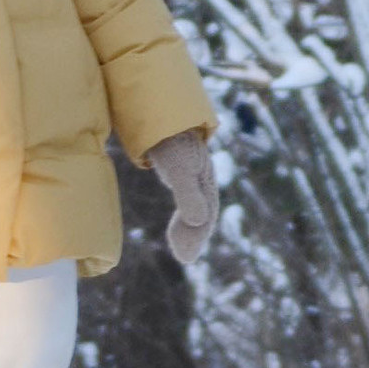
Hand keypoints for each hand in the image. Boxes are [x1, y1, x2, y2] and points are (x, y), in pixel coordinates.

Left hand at [148, 129, 217, 269]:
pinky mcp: (183, 169)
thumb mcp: (178, 168)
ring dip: (190, 229)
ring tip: (183, 251)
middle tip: (185, 258)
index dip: (197, 235)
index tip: (186, 257)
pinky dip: (185, 216)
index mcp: (205, 179)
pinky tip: (179, 225)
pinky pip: (189, 198)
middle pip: (204, 212)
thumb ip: (188, 194)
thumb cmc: (170, 140)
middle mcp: (203, 177)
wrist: (162, 109)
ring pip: (197, 207)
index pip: (206, 214)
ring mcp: (194, 173)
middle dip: (195, 236)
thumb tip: (199, 222)